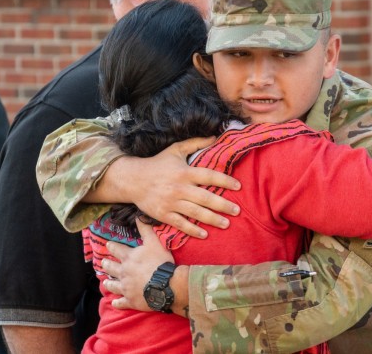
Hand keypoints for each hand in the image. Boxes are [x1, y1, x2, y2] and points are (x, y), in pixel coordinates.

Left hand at [103, 220, 174, 311]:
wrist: (165, 285)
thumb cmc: (160, 262)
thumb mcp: (154, 242)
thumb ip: (145, 229)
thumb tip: (139, 216)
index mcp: (128, 258)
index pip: (116, 249)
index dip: (111, 246)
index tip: (107, 244)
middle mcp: (123, 272)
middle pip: (111, 268)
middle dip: (106, 265)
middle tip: (103, 264)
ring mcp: (126, 287)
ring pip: (113, 285)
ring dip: (108, 283)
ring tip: (105, 282)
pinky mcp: (130, 300)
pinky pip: (121, 303)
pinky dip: (117, 303)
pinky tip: (114, 303)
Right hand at [112, 137, 240, 237]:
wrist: (132, 179)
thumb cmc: (157, 163)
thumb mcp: (176, 150)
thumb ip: (195, 143)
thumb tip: (215, 136)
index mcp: (184, 172)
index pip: (209, 176)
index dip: (225, 181)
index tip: (238, 186)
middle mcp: (179, 188)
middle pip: (205, 198)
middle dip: (223, 205)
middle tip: (237, 210)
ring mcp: (171, 202)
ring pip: (195, 213)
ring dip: (212, 219)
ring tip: (226, 224)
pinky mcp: (163, 214)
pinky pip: (180, 224)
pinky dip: (192, 230)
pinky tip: (204, 234)